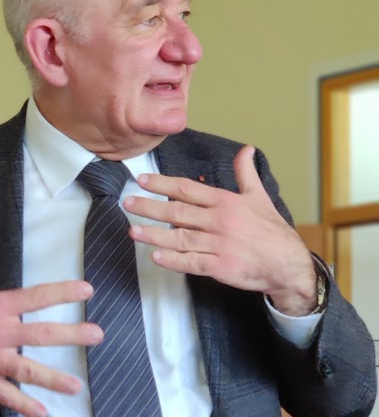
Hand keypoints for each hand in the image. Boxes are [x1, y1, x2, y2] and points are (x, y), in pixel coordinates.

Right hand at [0, 208, 102, 416]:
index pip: (36, 297)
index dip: (63, 292)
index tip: (87, 290)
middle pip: (42, 334)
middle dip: (72, 335)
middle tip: (98, 335)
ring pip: (28, 370)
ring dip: (54, 379)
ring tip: (77, 386)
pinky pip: (5, 394)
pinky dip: (23, 404)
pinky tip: (41, 412)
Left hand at [123, 145, 317, 315]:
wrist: (287, 263)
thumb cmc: (271, 230)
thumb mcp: (259, 197)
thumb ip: (246, 174)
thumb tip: (246, 150)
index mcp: (225, 202)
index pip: (187, 189)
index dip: (162, 184)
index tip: (142, 180)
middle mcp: (219, 221)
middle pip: (178, 212)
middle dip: (150, 207)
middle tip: (127, 202)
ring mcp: (219, 245)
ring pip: (180, 238)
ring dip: (154, 234)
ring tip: (133, 230)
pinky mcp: (221, 267)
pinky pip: (192, 262)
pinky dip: (173, 260)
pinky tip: (156, 256)